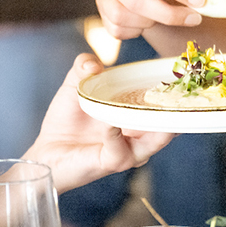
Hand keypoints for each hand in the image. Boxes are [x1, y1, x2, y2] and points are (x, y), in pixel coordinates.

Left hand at [22, 55, 173, 191]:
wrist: (45, 152)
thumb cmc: (66, 122)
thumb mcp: (76, 86)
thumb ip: (83, 67)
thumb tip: (93, 64)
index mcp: (137, 116)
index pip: (164, 103)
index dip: (174, 89)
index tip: (179, 71)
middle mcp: (140, 135)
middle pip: (170, 122)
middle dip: (177, 106)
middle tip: (180, 88)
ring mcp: (129, 150)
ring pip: (156, 139)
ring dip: (158, 123)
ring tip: (158, 105)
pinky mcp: (112, 162)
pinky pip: (119, 149)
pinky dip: (116, 134)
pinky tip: (109, 123)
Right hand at [94, 0, 207, 38]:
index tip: (200, 0)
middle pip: (136, 0)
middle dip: (169, 13)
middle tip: (195, 18)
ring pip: (127, 18)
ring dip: (153, 21)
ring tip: (165, 13)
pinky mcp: (101, 16)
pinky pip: (120, 31)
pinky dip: (139, 30)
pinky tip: (148, 19)